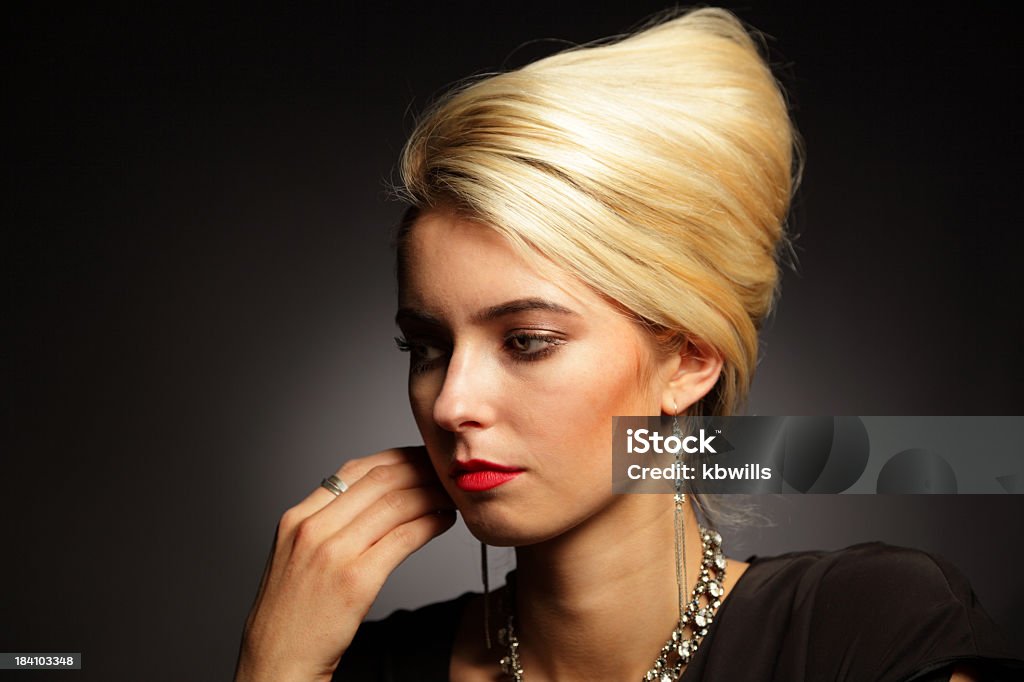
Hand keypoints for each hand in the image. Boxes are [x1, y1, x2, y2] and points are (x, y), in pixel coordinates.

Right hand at [234, 447, 456, 681]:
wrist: (278, 662)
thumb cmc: (294, 614)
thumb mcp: (297, 555)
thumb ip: (327, 524)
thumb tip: (373, 500)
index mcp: (297, 518)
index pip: (354, 470)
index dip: (395, 458)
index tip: (419, 458)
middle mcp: (312, 528)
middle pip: (379, 480)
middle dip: (419, 470)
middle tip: (443, 472)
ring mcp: (333, 553)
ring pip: (396, 504)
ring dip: (431, 494)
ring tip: (450, 496)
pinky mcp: (356, 580)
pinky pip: (404, 537)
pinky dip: (431, 523)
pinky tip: (444, 521)